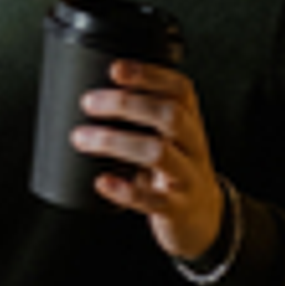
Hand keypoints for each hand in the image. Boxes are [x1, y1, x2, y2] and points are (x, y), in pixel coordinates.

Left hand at [77, 58, 230, 264]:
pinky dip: (124, 191)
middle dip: (126, 105)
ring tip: (82, 138)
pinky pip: (152, 200)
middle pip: (170, 116)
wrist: (202, 217)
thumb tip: (89, 95)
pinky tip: (102, 182)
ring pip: (159, 153)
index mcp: (190, 123)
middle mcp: (193, 146)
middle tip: (88, 102)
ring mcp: (187, 178)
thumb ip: (141, 117)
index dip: (150, 75)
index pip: (180, 90)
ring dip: (116, 142)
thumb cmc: (173, 169)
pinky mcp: (176, 208)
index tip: (116, 68)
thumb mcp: (167, 139)